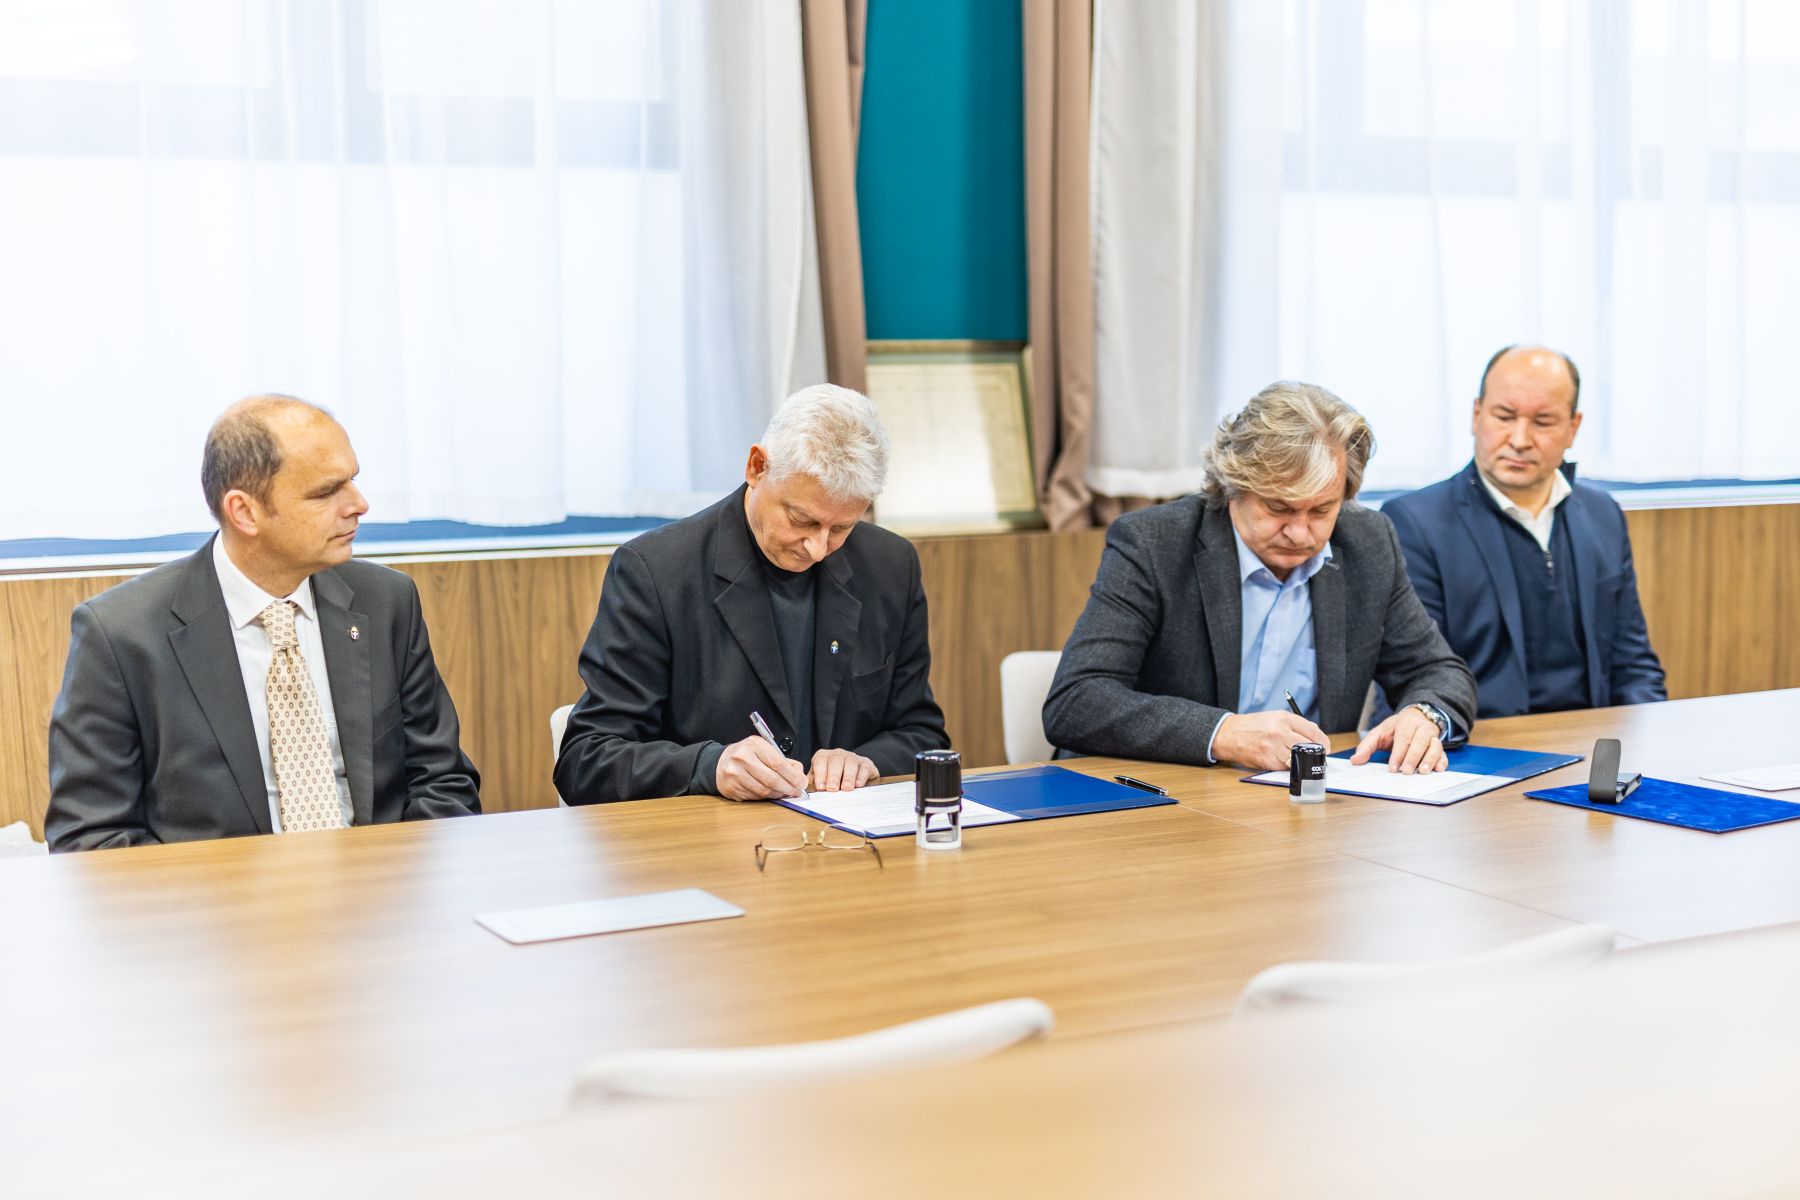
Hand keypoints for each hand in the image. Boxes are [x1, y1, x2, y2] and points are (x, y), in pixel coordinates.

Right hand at [715, 736, 807, 799]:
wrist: (721, 762)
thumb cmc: (748, 755)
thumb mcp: (765, 750)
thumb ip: (784, 761)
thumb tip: (800, 777)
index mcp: (754, 745)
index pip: (778, 763)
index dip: (793, 776)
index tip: (802, 783)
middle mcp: (742, 757)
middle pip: (771, 779)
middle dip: (788, 788)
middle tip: (796, 791)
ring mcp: (734, 773)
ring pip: (763, 790)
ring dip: (778, 794)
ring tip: (784, 793)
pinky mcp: (730, 787)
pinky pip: (754, 796)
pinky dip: (765, 797)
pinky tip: (770, 793)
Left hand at [809, 748, 878, 791]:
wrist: (855, 780)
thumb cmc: (834, 782)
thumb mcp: (821, 781)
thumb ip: (813, 784)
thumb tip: (805, 788)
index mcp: (823, 757)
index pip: (820, 761)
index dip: (820, 774)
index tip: (821, 787)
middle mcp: (837, 755)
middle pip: (835, 761)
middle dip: (833, 776)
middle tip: (832, 788)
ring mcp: (852, 757)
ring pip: (850, 763)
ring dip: (847, 777)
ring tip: (846, 788)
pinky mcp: (865, 763)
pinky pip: (864, 767)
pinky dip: (861, 776)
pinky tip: (858, 785)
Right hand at [1212, 711, 1330, 772]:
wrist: (1228, 734)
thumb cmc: (1253, 726)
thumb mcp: (1274, 717)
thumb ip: (1295, 725)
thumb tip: (1315, 736)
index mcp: (1284, 718)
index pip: (1313, 731)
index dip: (1323, 742)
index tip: (1325, 748)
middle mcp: (1280, 731)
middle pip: (1310, 746)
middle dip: (1316, 753)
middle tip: (1317, 757)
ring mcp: (1273, 747)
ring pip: (1299, 758)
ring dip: (1301, 761)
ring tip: (1298, 758)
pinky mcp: (1267, 760)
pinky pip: (1286, 767)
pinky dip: (1288, 766)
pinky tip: (1282, 761)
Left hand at [1350, 707, 1446, 773]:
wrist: (1416, 718)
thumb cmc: (1396, 729)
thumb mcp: (1379, 733)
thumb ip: (1367, 746)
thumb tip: (1355, 760)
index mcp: (1406, 722)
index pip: (1403, 737)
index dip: (1398, 753)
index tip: (1393, 768)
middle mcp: (1422, 728)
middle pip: (1420, 742)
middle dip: (1413, 758)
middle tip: (1406, 772)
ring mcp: (1433, 737)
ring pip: (1435, 746)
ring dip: (1430, 759)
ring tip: (1423, 772)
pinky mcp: (1440, 746)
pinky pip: (1444, 753)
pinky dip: (1442, 761)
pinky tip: (1439, 769)